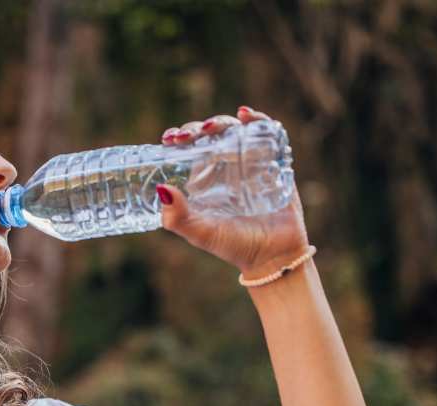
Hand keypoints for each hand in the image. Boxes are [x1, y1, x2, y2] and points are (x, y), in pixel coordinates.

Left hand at [158, 106, 309, 279]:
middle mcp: (226, 169)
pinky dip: (256, 120)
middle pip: (210, 135)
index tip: (169, 138)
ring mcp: (251, 163)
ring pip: (234, 131)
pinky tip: (244, 115)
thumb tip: (161, 190)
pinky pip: (267, 134)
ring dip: (220, 122)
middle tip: (188, 135)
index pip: (189, 150)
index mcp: (205, 180)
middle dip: (197, 128)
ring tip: (210, 128)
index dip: (180, 138)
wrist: (274, 257)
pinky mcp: (275, 162)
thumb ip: (178, 218)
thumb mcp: (200, 233)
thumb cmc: (234, 246)